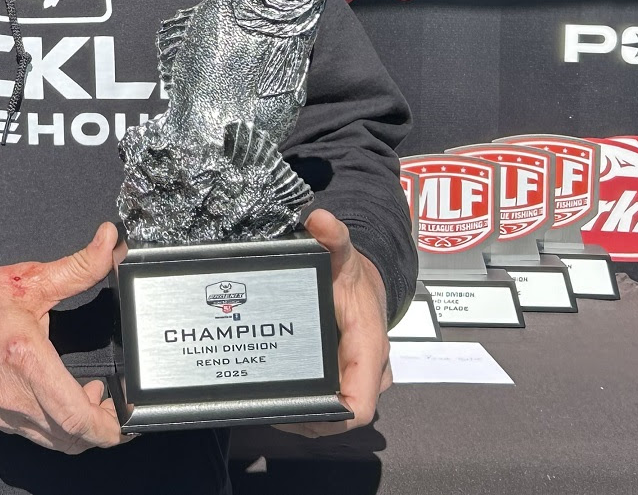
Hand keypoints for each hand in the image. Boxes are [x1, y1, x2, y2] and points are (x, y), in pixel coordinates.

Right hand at [0, 222, 127, 453]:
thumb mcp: (28, 279)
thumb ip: (78, 266)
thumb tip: (108, 242)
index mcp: (28, 361)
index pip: (79, 418)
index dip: (112, 426)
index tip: (130, 412)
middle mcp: (18, 397)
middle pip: (74, 440)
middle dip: (105, 429)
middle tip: (117, 402)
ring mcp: (6, 414)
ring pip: (57, 444)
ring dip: (82, 429)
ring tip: (92, 397)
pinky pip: (38, 436)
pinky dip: (60, 427)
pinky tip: (63, 397)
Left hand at [274, 208, 391, 436]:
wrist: (365, 280)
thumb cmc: (353, 275)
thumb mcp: (342, 254)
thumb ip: (333, 237)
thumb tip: (320, 220)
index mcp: (369, 349)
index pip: (361, 405)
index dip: (333, 418)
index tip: (300, 413)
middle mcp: (368, 371)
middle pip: (340, 416)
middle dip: (307, 416)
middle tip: (269, 406)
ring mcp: (358, 379)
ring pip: (333, 412)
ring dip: (304, 413)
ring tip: (268, 402)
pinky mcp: (346, 380)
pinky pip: (329, 401)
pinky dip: (306, 402)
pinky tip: (279, 394)